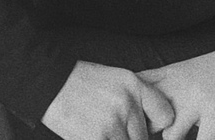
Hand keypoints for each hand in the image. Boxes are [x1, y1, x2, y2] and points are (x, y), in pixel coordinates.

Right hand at [42, 60, 174, 139]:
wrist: (48, 82)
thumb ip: (134, 100)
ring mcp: (113, 123)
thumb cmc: (80, 82)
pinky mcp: (97, 138)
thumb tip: (152, 127)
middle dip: (129, 138)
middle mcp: (127, 103)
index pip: (165, 116)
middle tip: (110, 127)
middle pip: (143, 138)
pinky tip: (91, 134)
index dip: (157, 126)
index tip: (146, 127)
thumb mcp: (113, 79)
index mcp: (133, 85)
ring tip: (98, 127)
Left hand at [138, 51, 214, 139]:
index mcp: (167, 75)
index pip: (136, 92)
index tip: (131, 122)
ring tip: (181, 136)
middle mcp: (178, 88)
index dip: (131, 111)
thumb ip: (159, 85)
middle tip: (152, 134)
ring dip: (174, 139)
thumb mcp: (180, 71)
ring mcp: (196, 102)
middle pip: (148, 117)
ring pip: (170, 135)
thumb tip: (138, 106)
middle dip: (150, 132)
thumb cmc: (213, 71)